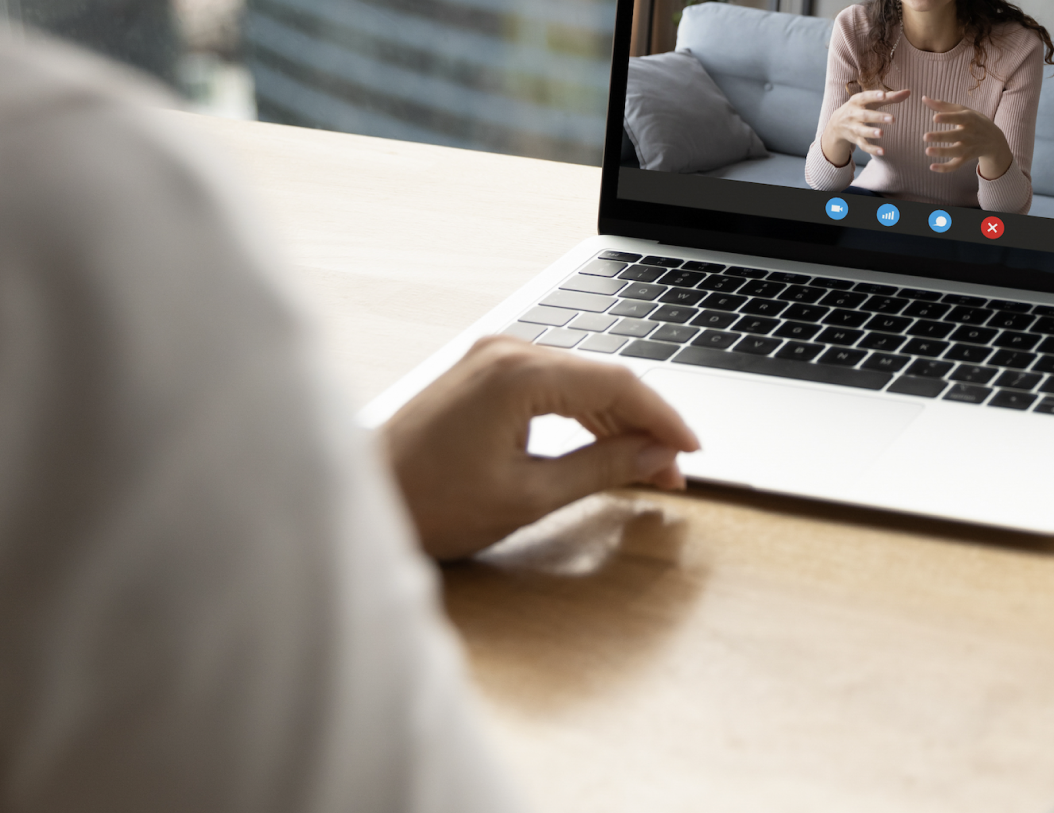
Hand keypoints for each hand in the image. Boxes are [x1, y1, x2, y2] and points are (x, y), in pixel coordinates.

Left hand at [382, 336, 699, 560]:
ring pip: (578, 380)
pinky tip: (603, 445)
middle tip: (673, 471)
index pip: (617, 383)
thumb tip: (654, 456)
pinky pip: (550, 384)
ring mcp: (490, 358)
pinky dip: (581, 414)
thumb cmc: (428, 503)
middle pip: (601, 377)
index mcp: (516, 373)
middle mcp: (504, 351)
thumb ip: (600, 470)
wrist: (361, 499)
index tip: (692, 451)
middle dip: (643, 424)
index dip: (663, 418)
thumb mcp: (527, 496)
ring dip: (615, 420)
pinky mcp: (481, 373)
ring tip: (646, 467)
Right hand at [820, 88, 911, 166]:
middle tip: (892, 119)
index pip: (865, 97)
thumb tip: (908, 92)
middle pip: (865, 116)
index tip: (883, 95)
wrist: (836, 124)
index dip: (874, 96)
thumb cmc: (860, 108)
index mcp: (857, 101)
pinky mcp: (855, 139)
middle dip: (877, 117)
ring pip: (861, 131)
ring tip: (881, 133)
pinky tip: (882, 151)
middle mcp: (853, 114)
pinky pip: (863, 145)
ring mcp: (853, 128)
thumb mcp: (871, 101)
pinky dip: (872, 149)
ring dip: (871, 132)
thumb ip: (890, 97)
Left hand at [921, 96, 1012, 178]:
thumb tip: (924, 98)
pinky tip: (932, 167)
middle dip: (941, 136)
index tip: (934, 118)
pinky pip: (956, 165)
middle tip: (925, 136)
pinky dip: (945, 168)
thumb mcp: (963, 111)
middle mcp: (970, 134)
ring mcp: (969, 147)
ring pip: (956, 151)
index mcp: (969, 119)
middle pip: (955, 136)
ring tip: (927, 151)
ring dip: (942, 152)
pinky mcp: (966, 158)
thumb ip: (943, 106)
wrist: (994, 140)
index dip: (948, 118)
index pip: (959, 118)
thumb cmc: (974, 122)